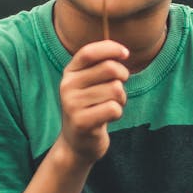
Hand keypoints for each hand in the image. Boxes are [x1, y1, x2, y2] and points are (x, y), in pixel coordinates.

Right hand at [58, 40, 128, 166]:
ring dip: (121, 99)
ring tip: (111, 106)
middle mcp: (67, 86)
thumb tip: (123, 52)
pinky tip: (108, 118)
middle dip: (123, 76)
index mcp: (69, 73)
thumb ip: (101, 65)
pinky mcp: (82, 122)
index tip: (126, 53)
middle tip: (120, 88)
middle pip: (109, 68)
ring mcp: (72, 105)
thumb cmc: (90, 107)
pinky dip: (118, 113)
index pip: (89, 52)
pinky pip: (114, 109)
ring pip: (115, 89)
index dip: (111, 48)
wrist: (76, 144)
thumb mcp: (89, 84)